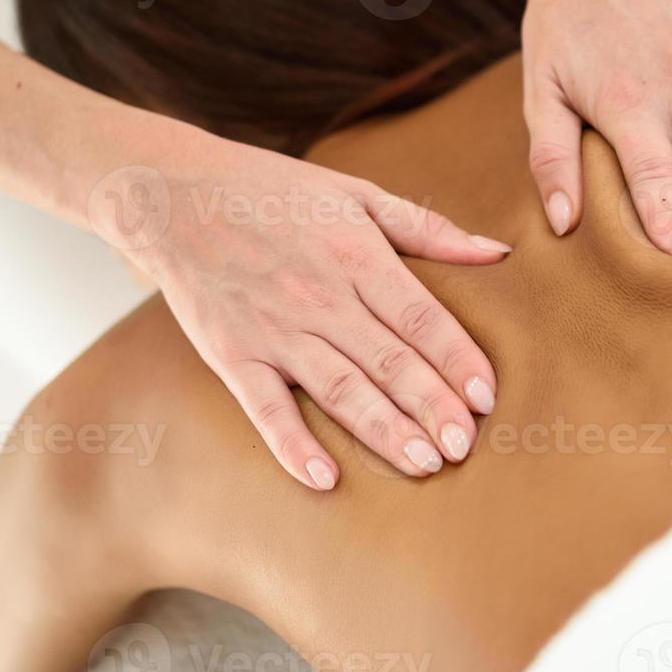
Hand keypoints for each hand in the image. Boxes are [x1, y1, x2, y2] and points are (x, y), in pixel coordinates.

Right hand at [90, 123, 507, 490]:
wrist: (174, 194)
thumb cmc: (275, 193)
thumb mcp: (357, 193)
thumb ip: (428, 228)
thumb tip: (497, 252)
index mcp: (356, 255)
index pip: (419, 316)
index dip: (456, 358)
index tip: (487, 397)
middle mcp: (320, 297)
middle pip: (387, 359)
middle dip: (430, 405)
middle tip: (464, 447)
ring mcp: (274, 329)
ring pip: (339, 388)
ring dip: (382, 430)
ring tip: (422, 465)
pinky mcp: (232, 354)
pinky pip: (265, 407)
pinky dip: (292, 444)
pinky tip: (324, 478)